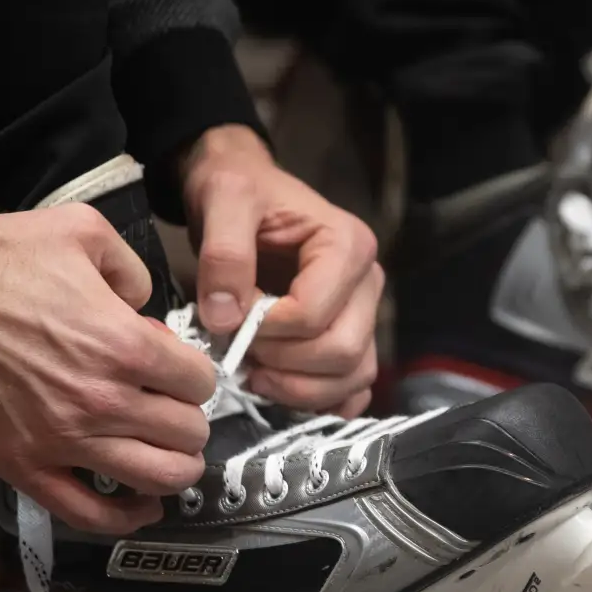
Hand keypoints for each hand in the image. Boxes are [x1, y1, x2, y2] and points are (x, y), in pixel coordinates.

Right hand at [0, 208, 216, 534]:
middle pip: (187, 433)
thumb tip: (145, 303)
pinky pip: (89, 514)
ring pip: (156, 478)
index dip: (194, 374)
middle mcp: (103, 400)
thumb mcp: (82, 231)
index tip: (176, 370)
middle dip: (188, 418)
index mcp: (126, 346)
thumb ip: (132, 268)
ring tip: (168, 455)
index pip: (199, 382)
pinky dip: (124, 517)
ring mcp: (63, 440)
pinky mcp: (23, 466)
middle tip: (171, 409)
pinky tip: (141, 507)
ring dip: (174, 469)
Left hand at [182, 125, 381, 415]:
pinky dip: (321, 400)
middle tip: (237, 352)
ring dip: (299, 388)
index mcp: (347, 245)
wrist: (245, 193)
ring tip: (253, 372)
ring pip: (353, 377)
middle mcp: (368, 282)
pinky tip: (280, 388)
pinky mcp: (354, 338)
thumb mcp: (224, 200)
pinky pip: (353, 388)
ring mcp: (365, 314)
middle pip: (342, 351)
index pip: (314, 314)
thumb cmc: (240, 191)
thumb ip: (224, 254)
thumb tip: (226, 318)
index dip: (266, 331)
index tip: (226, 320)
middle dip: (283, 364)